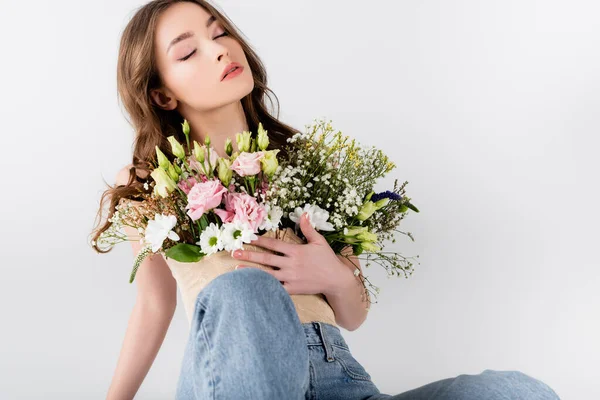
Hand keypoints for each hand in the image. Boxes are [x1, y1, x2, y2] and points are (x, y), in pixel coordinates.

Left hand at [232, 212, 347, 295]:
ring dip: (251, 270)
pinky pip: (275, 288)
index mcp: (296, 251)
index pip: (274, 244)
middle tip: (234, 252)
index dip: (260, 240)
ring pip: (267, 273)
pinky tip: (252, 285)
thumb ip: (309, 229)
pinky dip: (264, 287)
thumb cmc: (328, 259)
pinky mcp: (293, 289)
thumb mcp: (319, 242)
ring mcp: (291, 277)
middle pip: (266, 258)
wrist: (336, 280)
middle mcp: (291, 264)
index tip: (248, 237)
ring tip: (237, 268)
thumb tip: (303, 214)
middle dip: (249, 254)